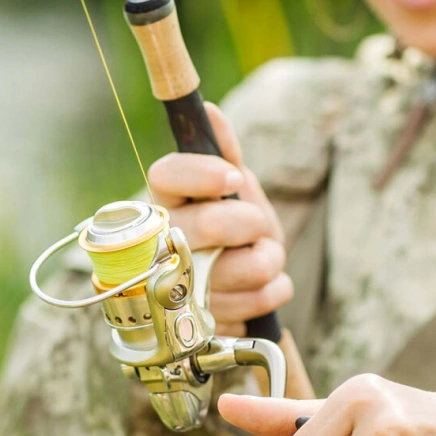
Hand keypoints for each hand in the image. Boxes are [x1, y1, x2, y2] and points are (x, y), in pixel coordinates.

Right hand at [147, 103, 290, 335]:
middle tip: (257, 227)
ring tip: (258, 258)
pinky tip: (258, 288)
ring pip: (245, 268)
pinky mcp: (204, 325)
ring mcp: (181, 291)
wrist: (239, 288)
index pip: (165, 176)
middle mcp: (162, 245)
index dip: (202, 174)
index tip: (233, 176)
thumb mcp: (231, 188)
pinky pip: (259, 302)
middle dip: (251, 223)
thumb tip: (209, 110)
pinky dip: (273, 291)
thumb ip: (222, 152)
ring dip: (269, 260)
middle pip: (209, 226)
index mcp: (165, 203)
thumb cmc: (231, 229)